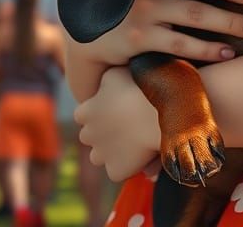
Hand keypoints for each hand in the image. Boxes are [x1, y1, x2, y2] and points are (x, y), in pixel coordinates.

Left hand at [76, 66, 161, 180]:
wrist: (160, 113)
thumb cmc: (141, 86)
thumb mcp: (116, 73)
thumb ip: (105, 81)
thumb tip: (105, 87)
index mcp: (85, 111)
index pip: (82, 115)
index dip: (97, 111)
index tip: (113, 107)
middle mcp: (88, 135)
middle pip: (89, 136)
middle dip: (101, 132)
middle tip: (123, 123)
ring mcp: (101, 155)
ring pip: (99, 157)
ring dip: (110, 151)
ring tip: (130, 140)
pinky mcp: (116, 171)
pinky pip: (117, 170)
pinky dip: (126, 165)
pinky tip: (140, 153)